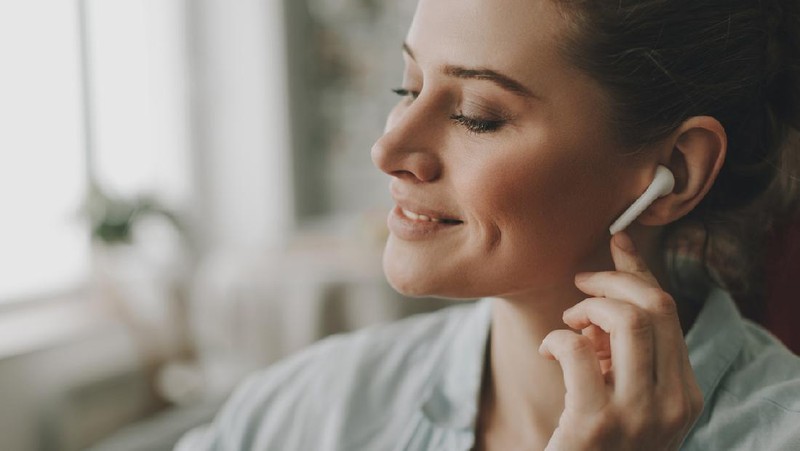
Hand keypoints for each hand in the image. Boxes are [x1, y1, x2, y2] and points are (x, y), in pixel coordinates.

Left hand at [538, 232, 702, 450]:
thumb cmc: (594, 440)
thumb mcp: (625, 394)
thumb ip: (625, 353)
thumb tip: (604, 294)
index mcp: (685, 394)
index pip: (670, 311)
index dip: (639, 271)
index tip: (617, 241)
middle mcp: (674, 404)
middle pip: (655, 306)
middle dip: (612, 280)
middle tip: (580, 286)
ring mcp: (639, 417)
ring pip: (626, 319)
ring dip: (587, 307)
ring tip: (567, 324)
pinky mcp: (596, 425)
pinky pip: (578, 350)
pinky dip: (557, 338)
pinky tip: (549, 352)